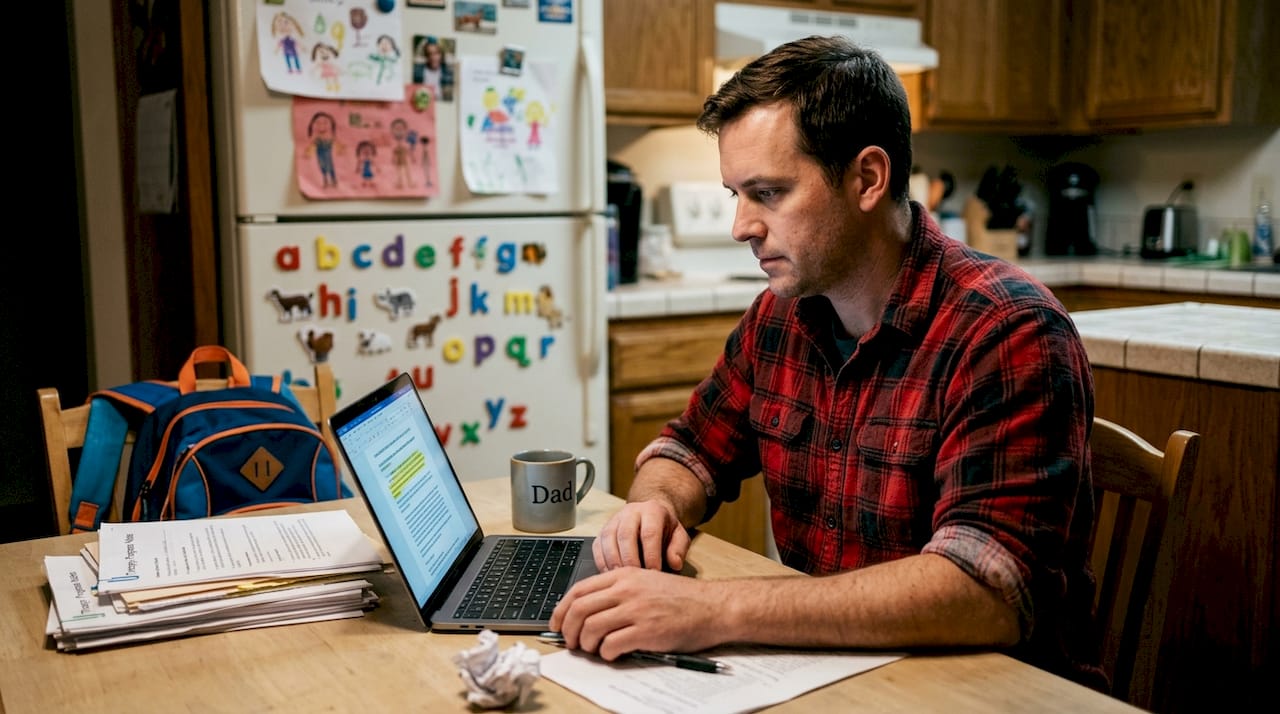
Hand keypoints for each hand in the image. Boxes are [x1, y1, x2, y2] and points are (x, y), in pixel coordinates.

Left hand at [549, 567, 724, 659]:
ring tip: (593, 650)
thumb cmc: (680, 598)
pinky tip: (613, 654)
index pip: (579, 590)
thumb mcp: (645, 582)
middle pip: (580, 609)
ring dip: (586, 644)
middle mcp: (627, 590)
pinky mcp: (646, 631)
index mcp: (624, 576)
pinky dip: (606, 653)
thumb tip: (588, 612)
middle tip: (571, 642)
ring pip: (591, 628)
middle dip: (568, 630)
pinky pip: (612, 645)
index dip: (561, 609)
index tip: (556, 623)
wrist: (712, 607)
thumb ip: (618, 591)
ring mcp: (636, 610)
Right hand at [593, 500, 691, 571]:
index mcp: (652, 511)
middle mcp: (631, 512)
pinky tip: (609, 574)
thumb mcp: (679, 536)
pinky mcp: (602, 531)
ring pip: (609, 538)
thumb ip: (679, 549)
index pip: (650, 533)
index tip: (654, 572)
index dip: (651, 554)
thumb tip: (674, 563)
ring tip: (621, 578)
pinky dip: (602, 561)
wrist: (649, 515)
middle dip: (630, 559)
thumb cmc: (665, 529)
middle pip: (626, 534)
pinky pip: (598, 546)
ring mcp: (614, 520)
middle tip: (635, 578)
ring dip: (614, 560)